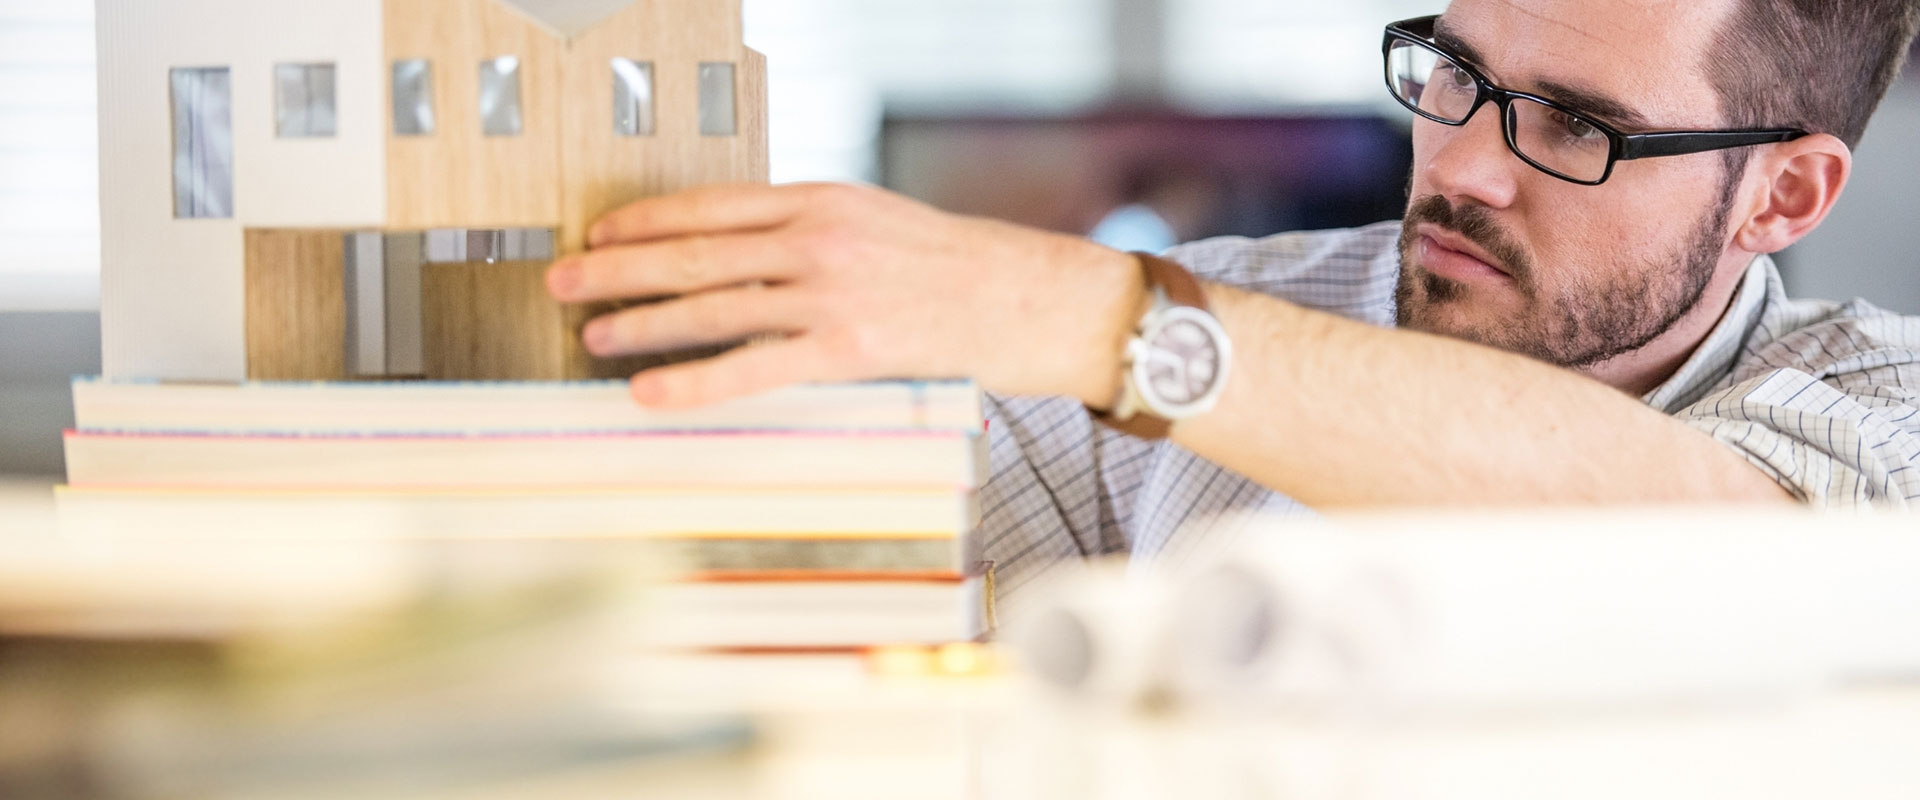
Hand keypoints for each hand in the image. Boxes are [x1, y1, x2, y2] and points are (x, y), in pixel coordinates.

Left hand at [545, 182, 1146, 408]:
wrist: (1024, 298)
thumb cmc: (952, 265)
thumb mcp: (872, 221)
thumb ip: (806, 229)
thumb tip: (736, 248)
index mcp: (819, 199)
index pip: (710, 205)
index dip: (645, 220)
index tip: (598, 232)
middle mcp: (816, 239)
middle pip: (694, 253)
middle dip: (618, 267)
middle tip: (563, 280)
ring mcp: (829, 293)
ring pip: (713, 307)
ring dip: (641, 322)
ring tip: (591, 334)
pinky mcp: (847, 348)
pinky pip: (753, 368)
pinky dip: (694, 381)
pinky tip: (650, 390)